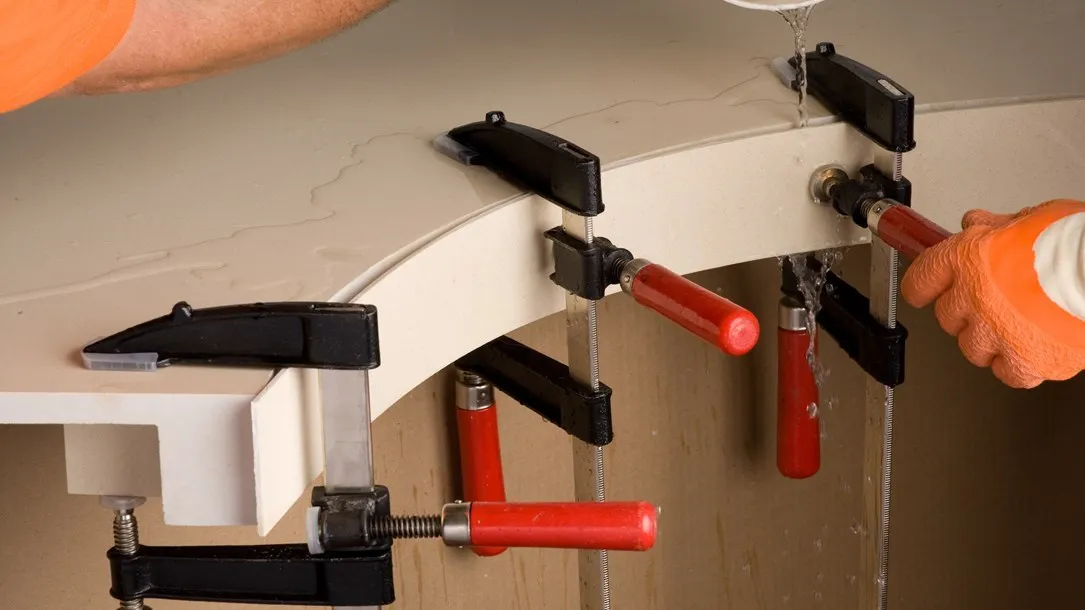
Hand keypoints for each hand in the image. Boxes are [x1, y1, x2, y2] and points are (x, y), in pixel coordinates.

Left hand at [901, 199, 1084, 387]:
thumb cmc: (1076, 241)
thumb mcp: (1031, 217)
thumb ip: (997, 226)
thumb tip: (976, 223)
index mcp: (968, 259)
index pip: (922, 280)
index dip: (923, 286)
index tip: (925, 290)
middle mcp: (974, 298)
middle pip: (947, 317)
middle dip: (964, 311)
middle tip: (989, 302)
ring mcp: (997, 332)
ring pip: (972, 348)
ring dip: (987, 340)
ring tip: (1014, 325)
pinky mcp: (1026, 361)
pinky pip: (1008, 372)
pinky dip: (1017, 365)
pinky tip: (1031, 349)